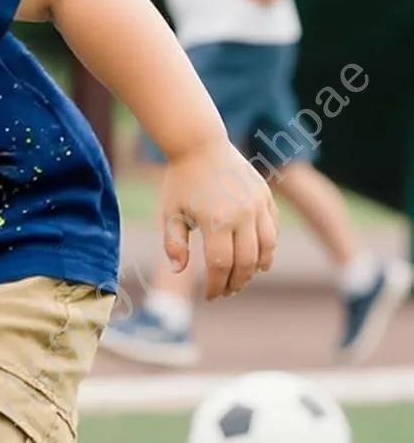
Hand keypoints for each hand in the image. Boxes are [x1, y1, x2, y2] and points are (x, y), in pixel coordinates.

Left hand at [158, 138, 277, 298]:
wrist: (201, 145)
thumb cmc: (181, 181)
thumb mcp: (170, 213)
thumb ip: (174, 244)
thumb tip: (179, 271)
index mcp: (215, 221)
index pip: (220, 265)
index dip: (216, 285)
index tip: (210, 297)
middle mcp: (241, 215)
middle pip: (246, 262)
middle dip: (237, 282)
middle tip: (227, 292)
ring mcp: (257, 205)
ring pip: (267, 247)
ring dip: (257, 268)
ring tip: (242, 279)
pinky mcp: (265, 197)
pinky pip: (272, 229)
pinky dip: (268, 248)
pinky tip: (257, 258)